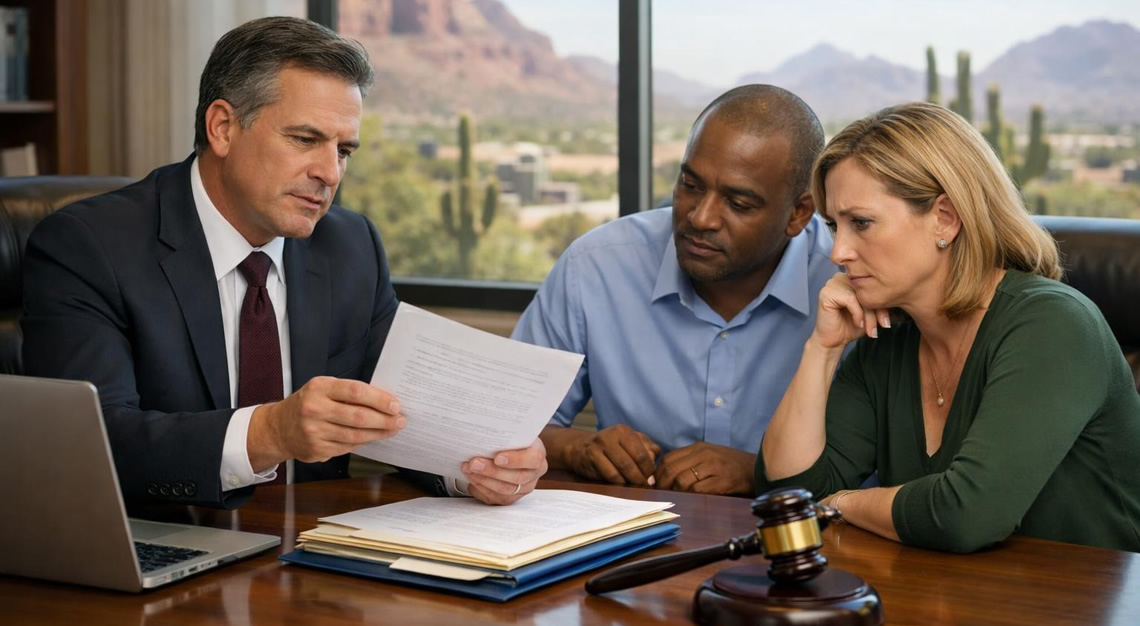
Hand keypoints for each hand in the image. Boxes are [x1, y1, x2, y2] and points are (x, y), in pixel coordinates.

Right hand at [247, 376, 405, 470]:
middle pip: (358, 416)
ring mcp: (314, 432)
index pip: (355, 392)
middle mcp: (314, 409)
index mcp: (319, 388)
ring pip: (355, 435)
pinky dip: (364, 442)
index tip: (396, 404)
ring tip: (393, 429)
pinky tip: (373, 437)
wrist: (279, 428)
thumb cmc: (308, 404)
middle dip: (385, 419)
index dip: (379, 399)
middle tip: (401, 420)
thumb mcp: (324, 389)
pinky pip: (348, 446)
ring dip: (379, 433)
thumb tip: (385, 401)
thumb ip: (349, 393)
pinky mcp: (317, 449)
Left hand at [461, 438, 548, 505]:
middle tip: (474, 463)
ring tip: (468, 469)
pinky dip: (481, 488)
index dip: (516, 460)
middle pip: (516, 478)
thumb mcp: (511, 433)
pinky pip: (495, 498)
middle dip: (492, 471)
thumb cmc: (510, 440)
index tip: (497, 458)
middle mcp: (534, 474)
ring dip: (483, 480)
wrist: (508, 449)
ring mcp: (523, 488)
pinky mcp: (510, 498)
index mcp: (537, 455)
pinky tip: (471, 478)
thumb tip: (485, 432)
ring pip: (505, 491)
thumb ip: (503, 435)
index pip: (533, 459)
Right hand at [564, 424, 660, 485]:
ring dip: (630, 482)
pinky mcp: (590, 458)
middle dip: (640, 477)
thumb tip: (656, 457)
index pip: (642, 453)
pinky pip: (608, 476)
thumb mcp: (628, 441)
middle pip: (631, 463)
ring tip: (635, 486)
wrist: (580, 448)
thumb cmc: (611, 446)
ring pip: (620, 471)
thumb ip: (645, 446)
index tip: (651, 477)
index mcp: (623, 431)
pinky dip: (618, 483)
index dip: (649, 468)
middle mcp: (610, 436)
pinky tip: (622, 485)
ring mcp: (598, 447)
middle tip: (645, 485)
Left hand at [653, 442, 754, 495]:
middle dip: (662, 484)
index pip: (668, 458)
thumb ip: (689, 461)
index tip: (656, 484)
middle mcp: (704, 454)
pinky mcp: (722, 481)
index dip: (658, 473)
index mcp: (698, 447)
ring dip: (676, 492)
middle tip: (662, 494)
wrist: (757, 469)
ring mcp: (714, 467)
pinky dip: (691, 496)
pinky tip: (693, 499)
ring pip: (682, 480)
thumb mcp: (709, 456)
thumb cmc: (730, 465)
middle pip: (672, 469)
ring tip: (677, 497)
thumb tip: (662, 475)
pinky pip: (698, 490)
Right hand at [813, 274, 890, 348]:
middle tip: (882, 327)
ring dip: (868, 315)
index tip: (886, 323)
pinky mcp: (827, 293)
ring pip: (860, 296)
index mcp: (852, 278)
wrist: (833, 341)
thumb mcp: (870, 313)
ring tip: (870, 330)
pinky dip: (857, 314)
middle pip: (866, 290)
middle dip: (877, 311)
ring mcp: (832, 283)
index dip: (882, 304)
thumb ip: (879, 301)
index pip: (872, 286)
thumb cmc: (851, 326)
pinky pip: (850, 300)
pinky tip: (857, 323)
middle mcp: (841, 277)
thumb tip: (897, 296)